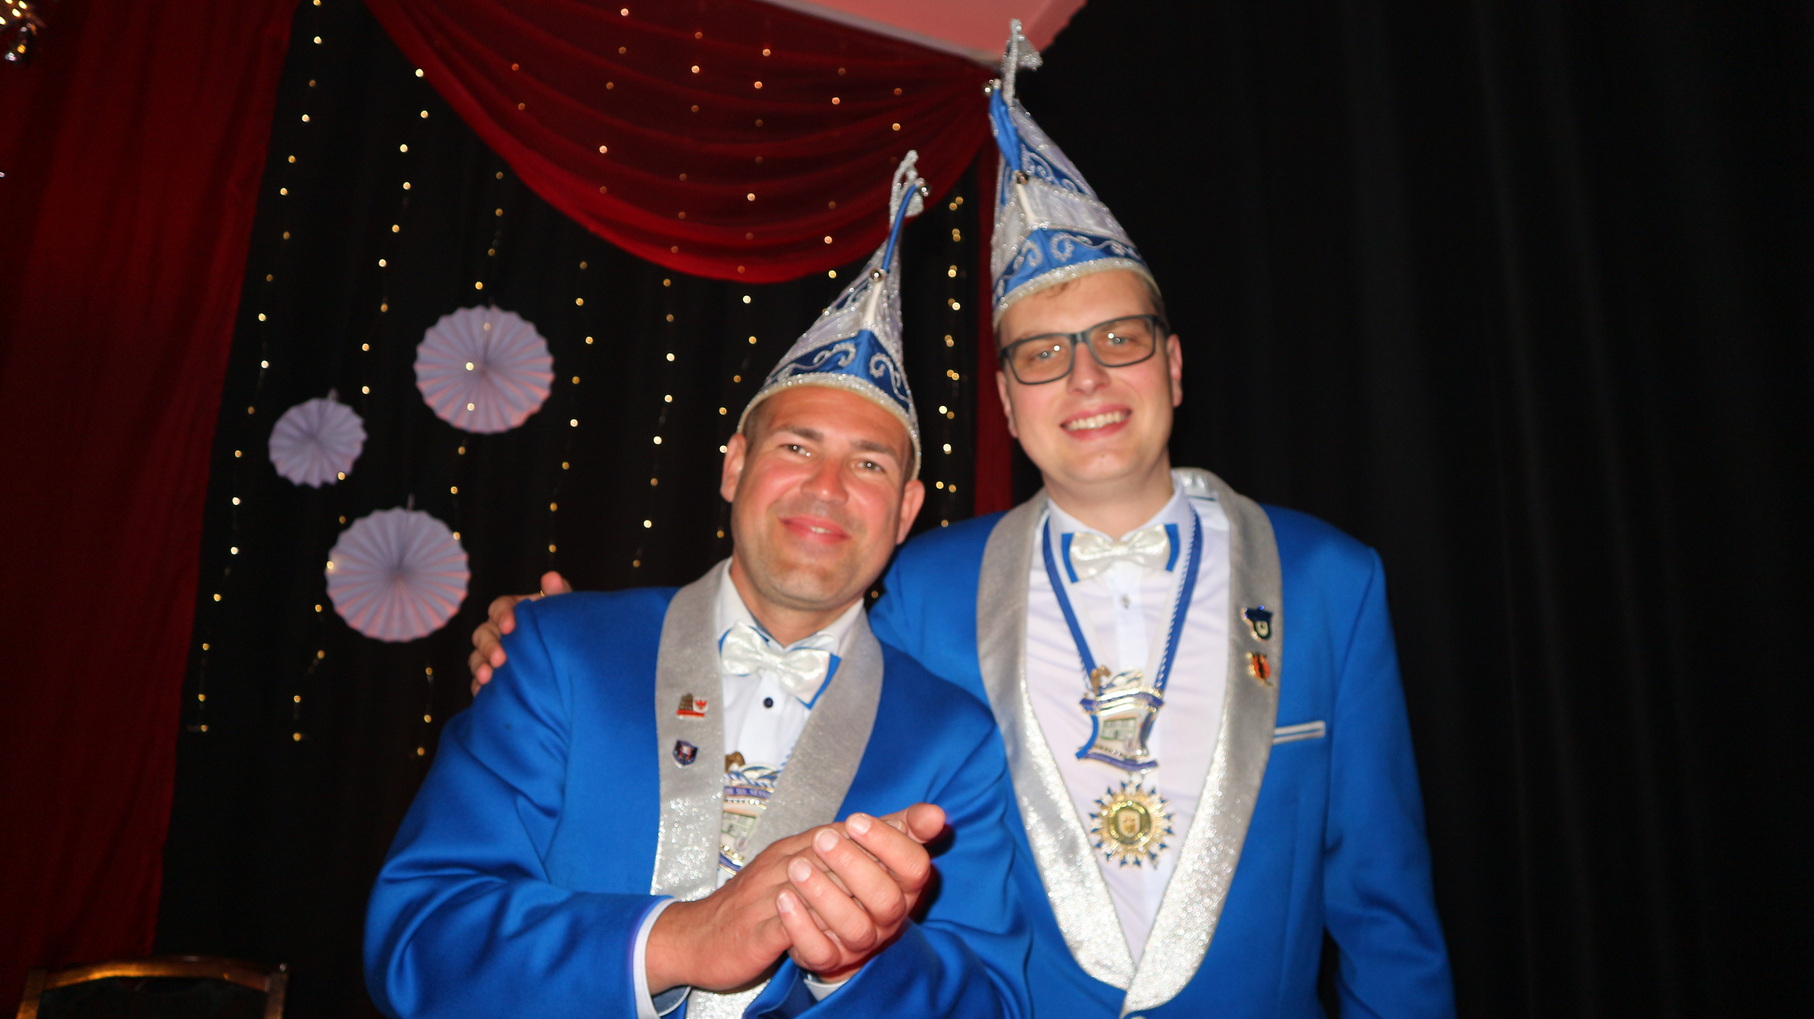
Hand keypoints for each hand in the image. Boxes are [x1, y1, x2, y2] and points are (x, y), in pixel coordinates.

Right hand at [467, 571, 570, 695]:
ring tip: (487, 678)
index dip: (502, 615)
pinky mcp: (494, 678)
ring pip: (476, 658)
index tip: (510, 626)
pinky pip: (479, 682)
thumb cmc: (567, 629)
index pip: (500, 607)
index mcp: (514, 611)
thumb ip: (559, 594)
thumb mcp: (565, 612)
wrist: (573, 661)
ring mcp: (493, 655)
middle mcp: (499, 632)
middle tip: (500, 659)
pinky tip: (484, 694)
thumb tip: (551, 577)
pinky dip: (479, 688)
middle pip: (483, 633)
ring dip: (479, 666)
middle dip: (488, 646)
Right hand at [644, 805, 944, 993]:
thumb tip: (918, 822)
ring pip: (815, 884)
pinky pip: (786, 925)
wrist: (699, 933)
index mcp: (805, 846)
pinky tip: (833, 931)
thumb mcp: (805, 867)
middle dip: (874, 860)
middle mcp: (789, 861)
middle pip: (839, 851)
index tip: (933, 821)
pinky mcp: (757, 928)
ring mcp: (772, 892)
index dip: (894, 827)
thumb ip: (856, 849)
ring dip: (845, 892)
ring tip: (870, 902)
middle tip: (902, 874)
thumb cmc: (760, 902)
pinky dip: (808, 926)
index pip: (852, 829)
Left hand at [780, 805, 943, 983]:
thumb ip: (908, 826)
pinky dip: (800, 926)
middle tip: (822, 839)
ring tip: (797, 866)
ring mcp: (861, 943)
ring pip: (853, 927)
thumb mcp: (882, 845)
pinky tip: (784, 897)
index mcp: (907, 888)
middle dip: (853, 866)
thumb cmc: (862, 871)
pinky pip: (819, 951)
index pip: (914, 868)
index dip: (887, 843)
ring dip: (824, 895)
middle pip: (885, 900)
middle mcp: (889, 920)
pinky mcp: (830, 960)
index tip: (855, 820)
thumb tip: (937, 814)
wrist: (835, 920)